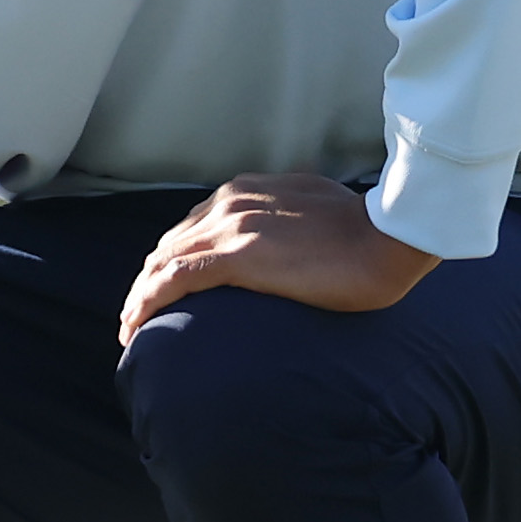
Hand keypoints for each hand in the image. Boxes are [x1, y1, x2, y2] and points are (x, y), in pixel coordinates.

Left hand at [116, 173, 438, 349]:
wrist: (390, 236)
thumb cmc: (369, 231)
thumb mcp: (317, 212)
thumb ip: (289, 221)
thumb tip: (290, 242)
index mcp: (247, 192)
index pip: (191, 227)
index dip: (170, 259)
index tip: (162, 286)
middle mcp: (230, 202)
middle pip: (169, 245)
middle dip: (148, 281)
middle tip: (137, 316)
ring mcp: (231, 227)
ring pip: (162, 263)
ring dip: (140, 297)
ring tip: (130, 329)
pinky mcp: (236, 256)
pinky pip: (173, 282)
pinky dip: (147, 305)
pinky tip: (135, 328)